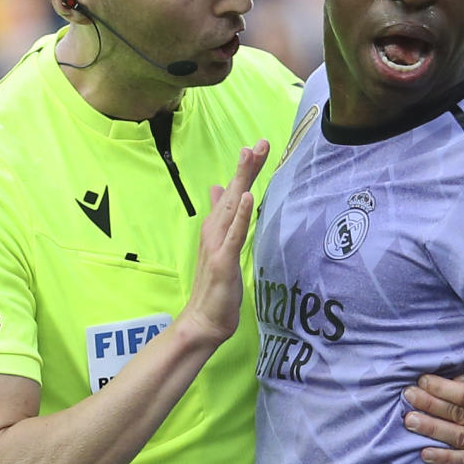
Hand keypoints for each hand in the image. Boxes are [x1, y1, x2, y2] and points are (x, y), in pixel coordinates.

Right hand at [181, 140, 268, 343]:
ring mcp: (218, 245)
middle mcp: (214, 231)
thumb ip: (223, 220)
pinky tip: (246, 197)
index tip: (256, 148)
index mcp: (217, 228)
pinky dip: (239, 215)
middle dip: (246, 168)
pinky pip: (233, 234)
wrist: (203, 320)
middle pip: (233, 193)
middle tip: (260, 144)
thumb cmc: (216, 287)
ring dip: (242, 182)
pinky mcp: (223, 261)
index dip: (245, 171)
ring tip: (250, 157)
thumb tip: (220, 190)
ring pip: (232, 207)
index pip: (233, 193)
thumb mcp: (223, 248)